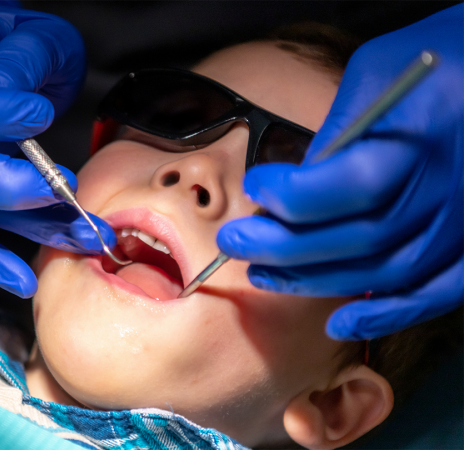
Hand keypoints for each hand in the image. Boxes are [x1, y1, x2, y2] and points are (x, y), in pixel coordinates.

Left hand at [216, 4, 463, 339]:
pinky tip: (340, 324)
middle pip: (358, 238)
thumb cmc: (431, 61)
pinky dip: (386, 316)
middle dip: (284, 246)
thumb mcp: (375, 72)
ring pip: (384, 272)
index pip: (349, 185)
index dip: (290, 195)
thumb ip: (335, 132)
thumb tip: (291, 186)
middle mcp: (448, 189)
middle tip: (235, 241)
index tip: (255, 186)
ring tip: (264, 273)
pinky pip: (433, 294)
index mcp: (423, 139)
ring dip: (316, 281)